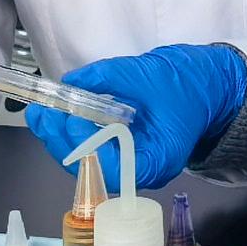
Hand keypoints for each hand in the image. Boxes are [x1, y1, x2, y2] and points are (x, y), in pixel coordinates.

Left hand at [28, 45, 246, 189]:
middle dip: (63, 143)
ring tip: (41, 114)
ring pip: (85, 164)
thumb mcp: (146, 74)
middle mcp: (140, 172)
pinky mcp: (120, 154)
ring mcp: (129, 165)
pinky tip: (54, 117)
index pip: (111, 168)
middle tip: (44, 116)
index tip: (70, 118)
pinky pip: (89, 152)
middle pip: (92, 170)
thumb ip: (106, 77)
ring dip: (60, 140)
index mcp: (156, 160)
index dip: (85, 147)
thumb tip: (70, 83)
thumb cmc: (184, 84)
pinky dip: (70, 135)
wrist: (205, 87)